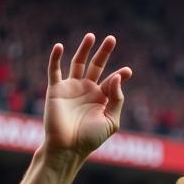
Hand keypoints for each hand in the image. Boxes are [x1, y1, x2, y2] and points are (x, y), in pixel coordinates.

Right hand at [44, 33, 131, 158]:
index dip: (121, 76)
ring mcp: (71, 88)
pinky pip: (54, 70)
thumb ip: (117, 100)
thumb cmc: (90, 139)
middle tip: (112, 39)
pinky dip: (55, 57)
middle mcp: (87, 91)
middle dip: (104, 53)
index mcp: (101, 99)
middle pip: (96, 66)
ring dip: (84, 49)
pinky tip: (59, 46)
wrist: (68, 147)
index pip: (113, 81)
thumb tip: (117, 76)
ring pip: (78, 63)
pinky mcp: (56, 89)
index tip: (128, 71)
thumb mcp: (111, 122)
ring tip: (92, 36)